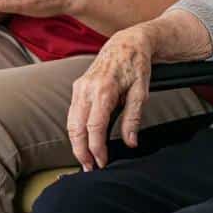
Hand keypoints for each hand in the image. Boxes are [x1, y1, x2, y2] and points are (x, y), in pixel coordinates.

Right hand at [67, 27, 154, 169]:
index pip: (94, 127)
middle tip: (90, 169)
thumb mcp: (141, 92)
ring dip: (76, 142)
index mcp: (104, 90)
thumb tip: (130, 143)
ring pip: (70, 121)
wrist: (126, 42)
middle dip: (81, 151)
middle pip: (76, 127)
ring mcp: (79, 86)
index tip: (102, 163)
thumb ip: (133, 118)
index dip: (96, 149)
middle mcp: (87, 88)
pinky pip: (72, 112)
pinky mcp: (78, 86)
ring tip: (86, 160)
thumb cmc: (136, 65)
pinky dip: (75, 130)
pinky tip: (83, 141)